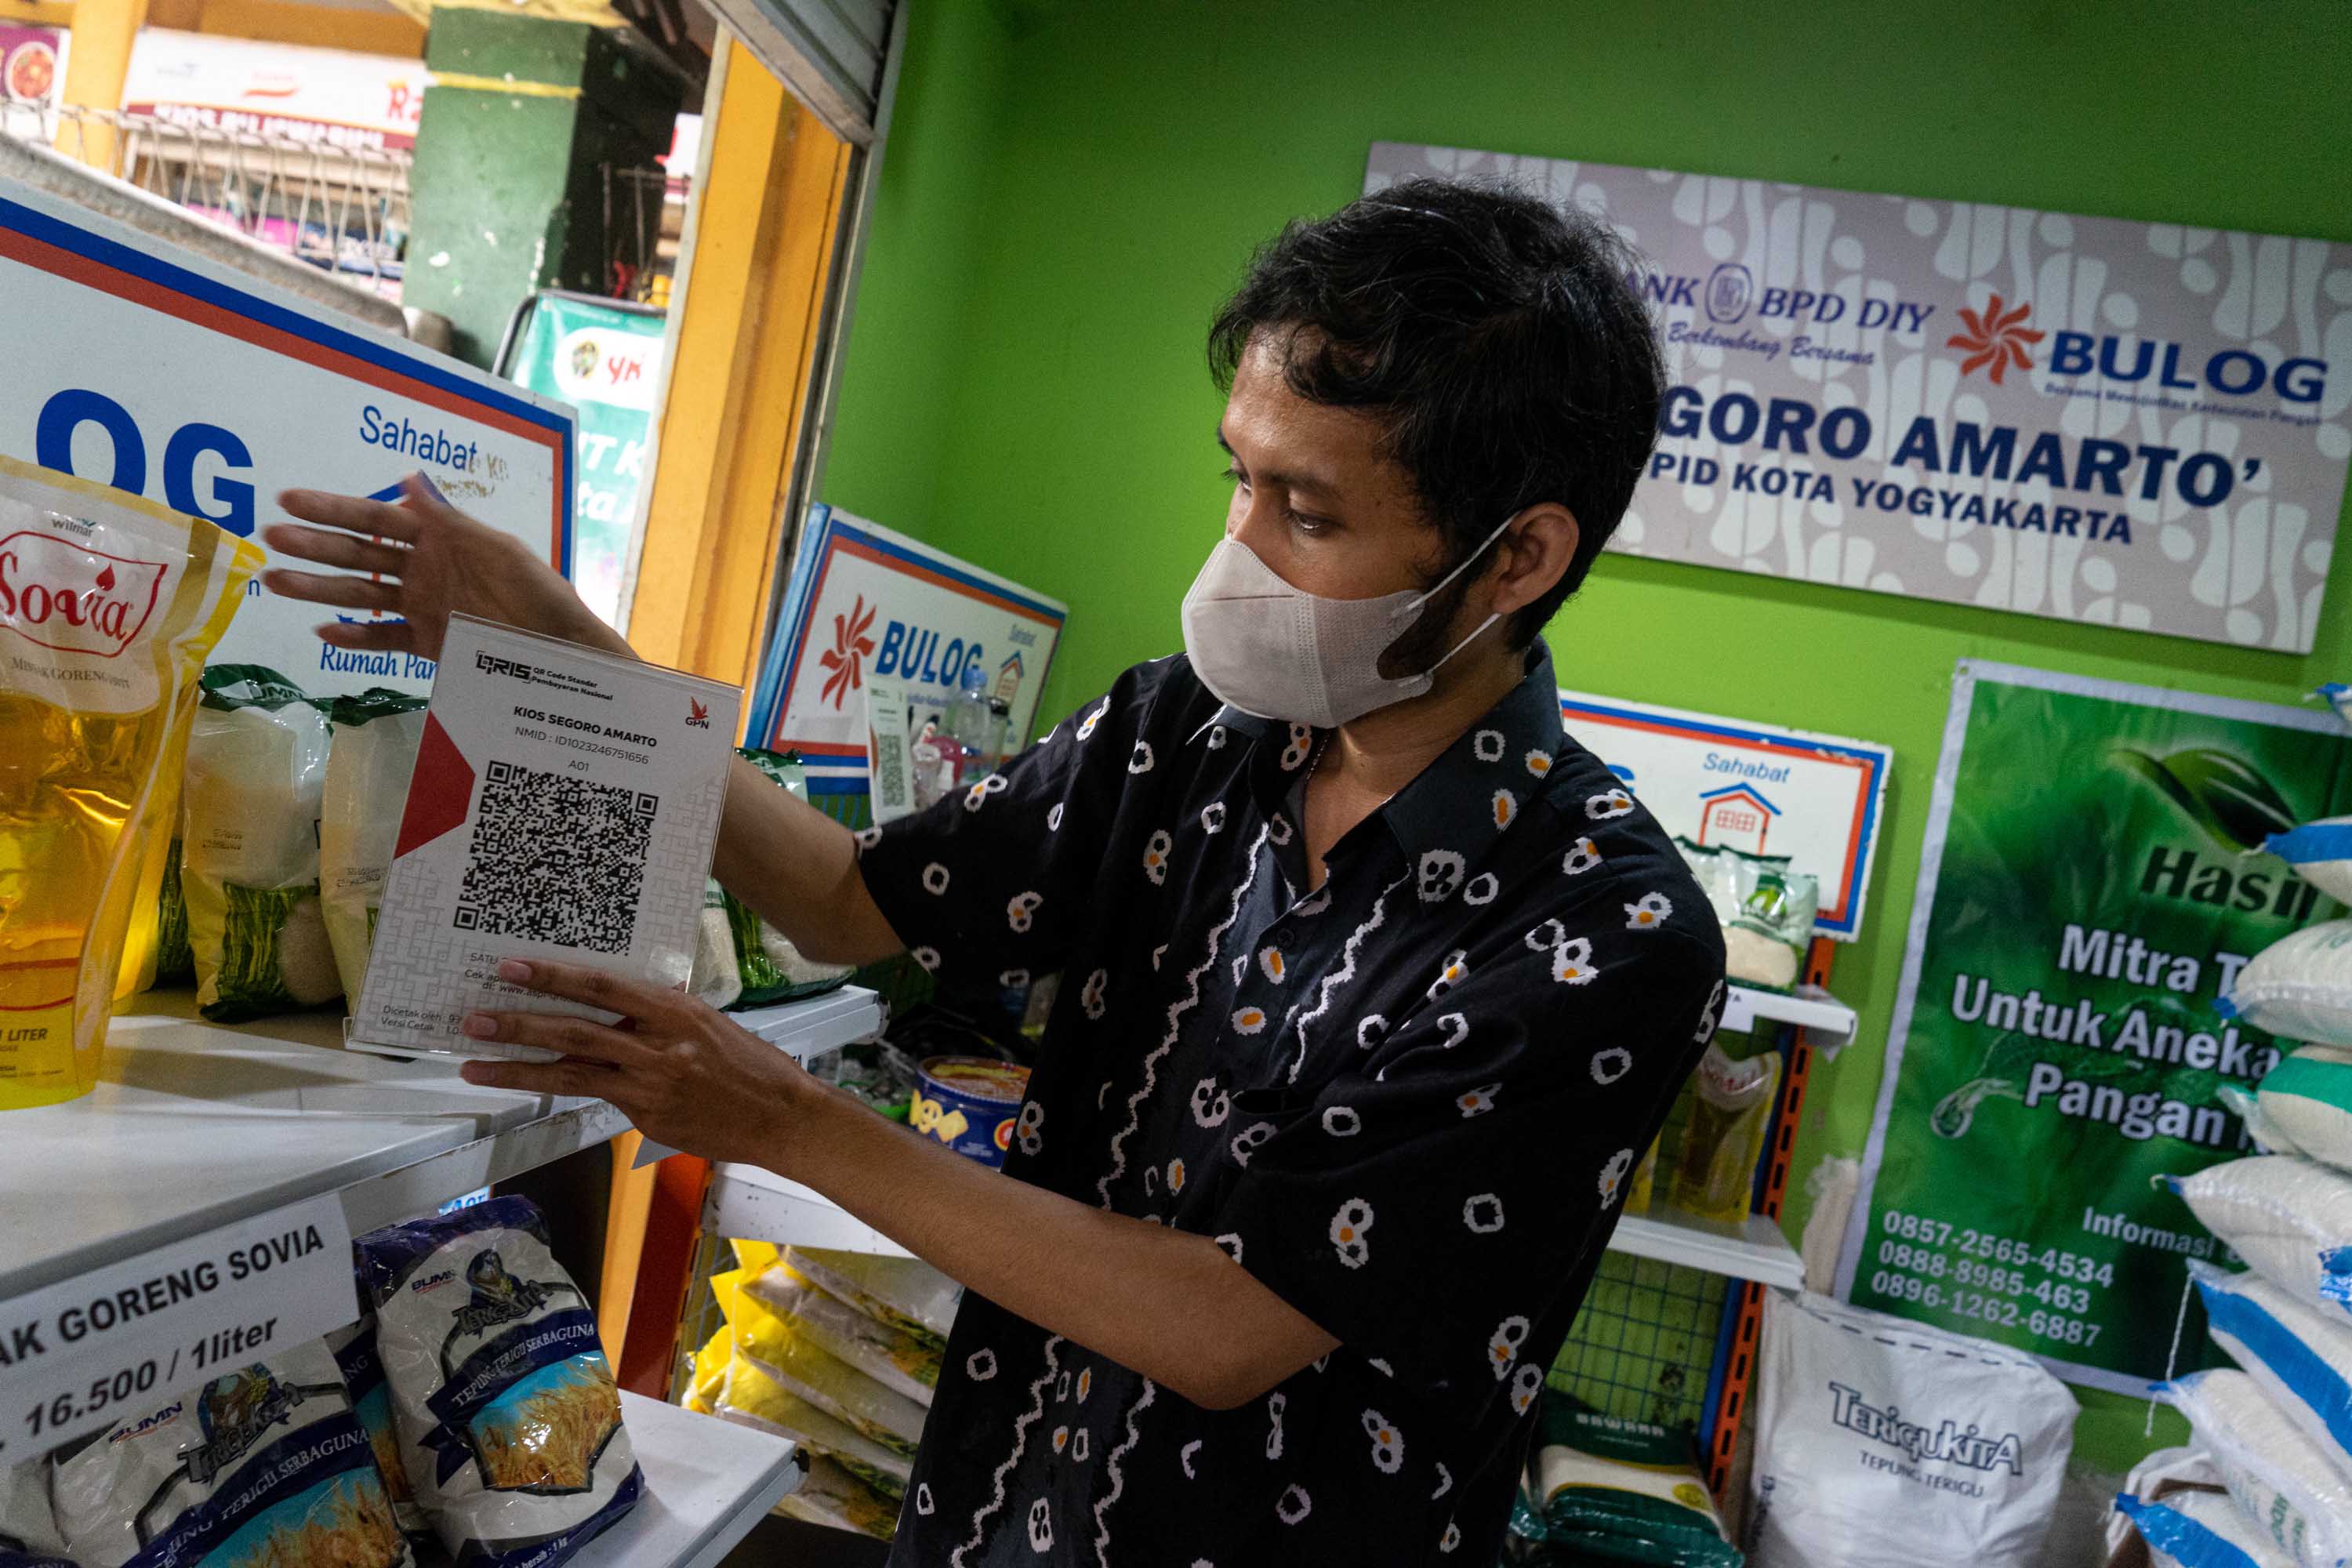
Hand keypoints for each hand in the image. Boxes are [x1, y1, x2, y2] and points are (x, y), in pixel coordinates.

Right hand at [261, 474, 627, 663]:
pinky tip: (322, 631)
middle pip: (360, 553)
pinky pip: (383, 638)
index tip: (290, 500)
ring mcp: (424, 607)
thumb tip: (409, 479)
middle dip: (315, 545)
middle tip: (269, 537)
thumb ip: (449, 521)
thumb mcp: (498, 551)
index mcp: (441, 539)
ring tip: (275, 581)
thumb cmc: (538, 594)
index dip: (335, 509)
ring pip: (362, 594)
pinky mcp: (429, 644)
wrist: (563, 652)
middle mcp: (425, 569)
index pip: (377, 519)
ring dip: (319, 587)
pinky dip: (354, 635)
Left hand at [455, 958, 814, 1167]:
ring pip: (571, 1072)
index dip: (555, 978)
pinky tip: (525, 1084)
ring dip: (516, 1068)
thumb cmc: (750, 1064)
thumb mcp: (709, 1023)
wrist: (780, 1117)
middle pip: (576, 1031)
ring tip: (473, 1064)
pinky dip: (559, 1088)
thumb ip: (663, 1013)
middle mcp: (658, 1047)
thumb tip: (623, 996)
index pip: (603, 988)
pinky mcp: (645, 1116)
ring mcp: (649, 1085)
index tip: (513, 968)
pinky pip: (596, 1097)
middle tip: (474, 1017)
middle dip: (519, 1024)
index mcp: (675, 1012)